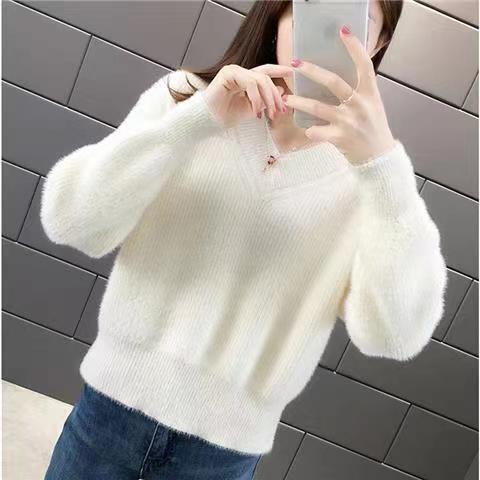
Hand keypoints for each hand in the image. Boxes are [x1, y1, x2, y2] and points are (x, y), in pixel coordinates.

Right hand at [202, 64, 293, 127]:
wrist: (210, 121)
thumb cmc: (227, 116)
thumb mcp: (252, 109)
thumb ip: (266, 100)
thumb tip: (281, 90)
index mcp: (246, 79)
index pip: (265, 71)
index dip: (278, 70)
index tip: (292, 72)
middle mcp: (240, 72)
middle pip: (265, 77)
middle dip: (275, 95)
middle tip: (280, 110)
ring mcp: (234, 71)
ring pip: (260, 80)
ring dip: (267, 99)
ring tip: (269, 114)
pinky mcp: (228, 73)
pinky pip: (250, 82)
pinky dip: (256, 98)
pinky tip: (256, 111)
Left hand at [283, 25, 395, 165]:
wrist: (379, 157)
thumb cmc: (373, 129)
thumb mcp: (372, 105)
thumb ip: (358, 91)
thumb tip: (337, 77)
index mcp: (370, 93)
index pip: (364, 64)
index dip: (354, 47)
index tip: (343, 31)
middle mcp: (359, 104)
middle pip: (333, 81)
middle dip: (312, 71)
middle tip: (296, 63)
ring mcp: (348, 121)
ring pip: (318, 107)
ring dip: (300, 101)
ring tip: (287, 98)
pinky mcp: (339, 137)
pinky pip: (317, 131)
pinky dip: (310, 130)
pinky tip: (306, 129)